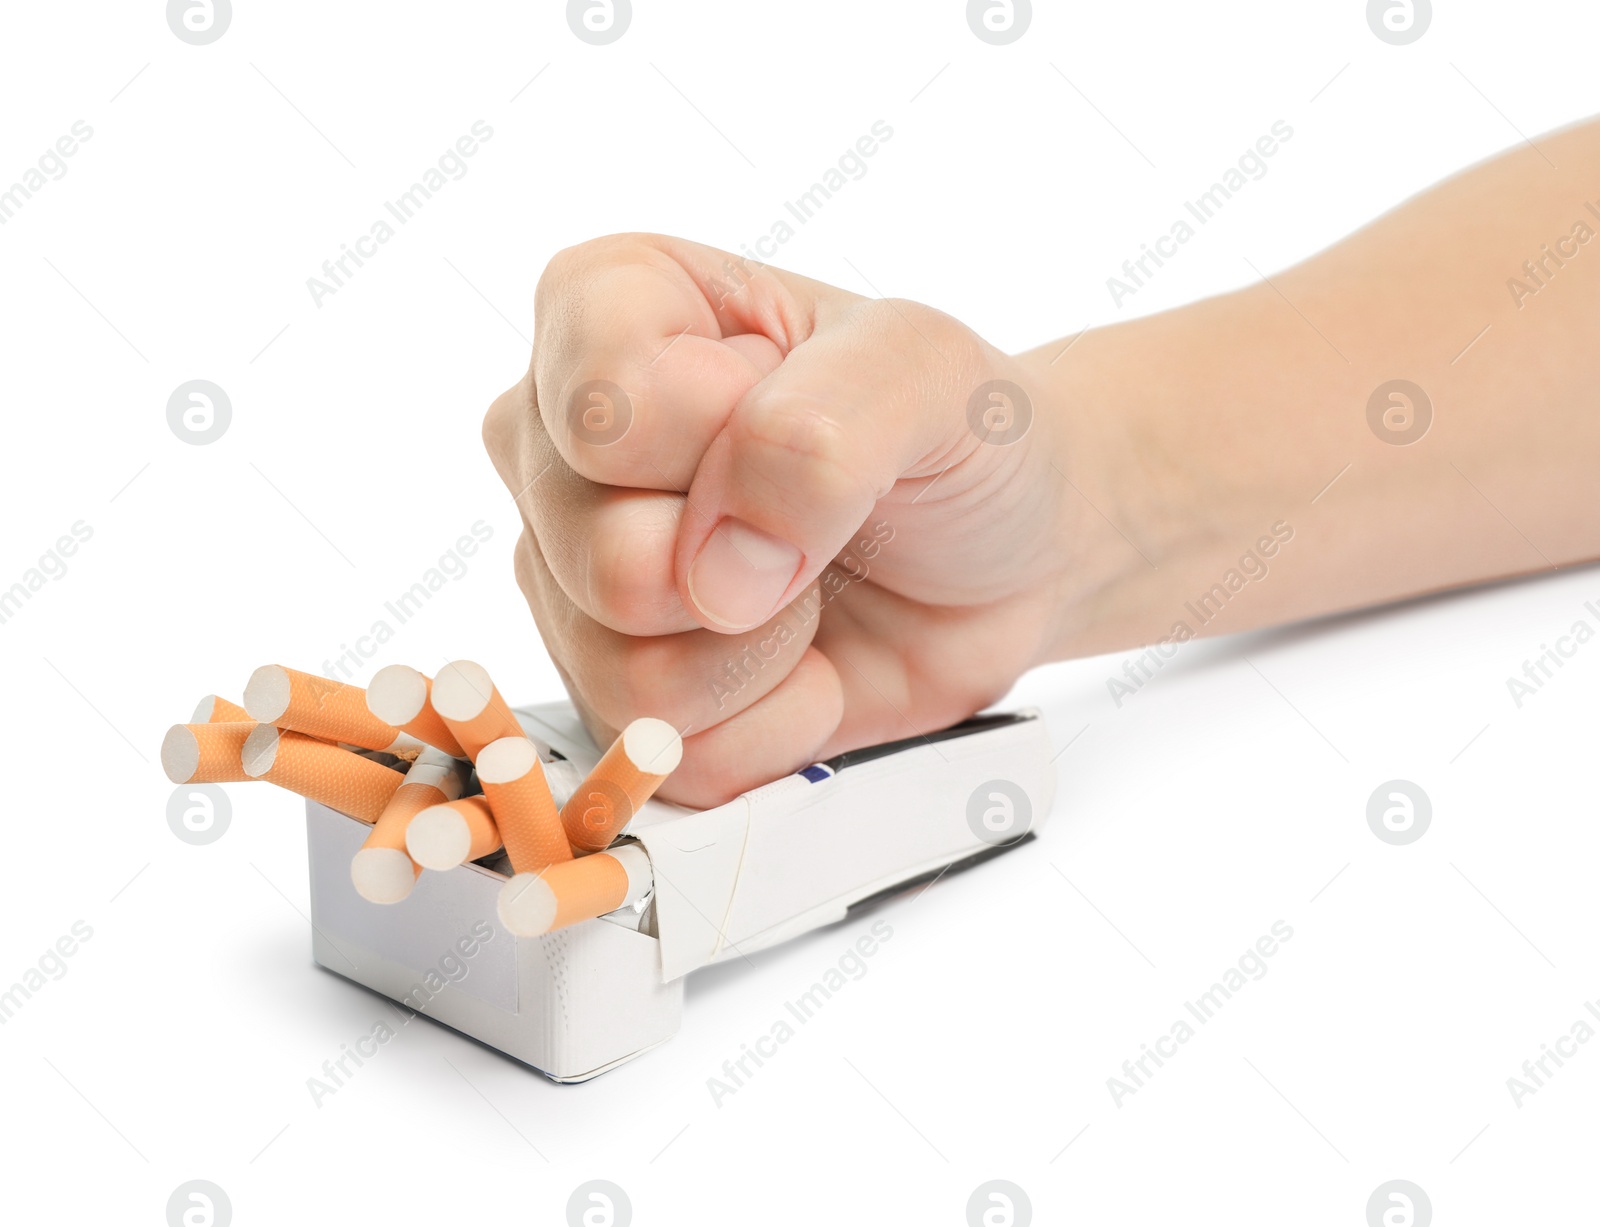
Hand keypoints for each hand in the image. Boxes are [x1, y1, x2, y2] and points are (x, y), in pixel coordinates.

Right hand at [484, 234, 1079, 805]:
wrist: (1013, 554)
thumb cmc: (958, 438)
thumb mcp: (930, 372)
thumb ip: (821, 430)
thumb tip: (714, 574)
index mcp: (605, 310)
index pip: (601, 410)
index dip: (722, 443)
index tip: (800, 413)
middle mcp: (558, 446)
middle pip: (601, 558)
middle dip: (753, 564)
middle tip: (822, 523)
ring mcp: (572, 578)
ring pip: (620, 672)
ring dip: (764, 653)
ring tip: (813, 589)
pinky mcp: (617, 694)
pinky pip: (667, 754)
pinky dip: (774, 725)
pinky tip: (807, 664)